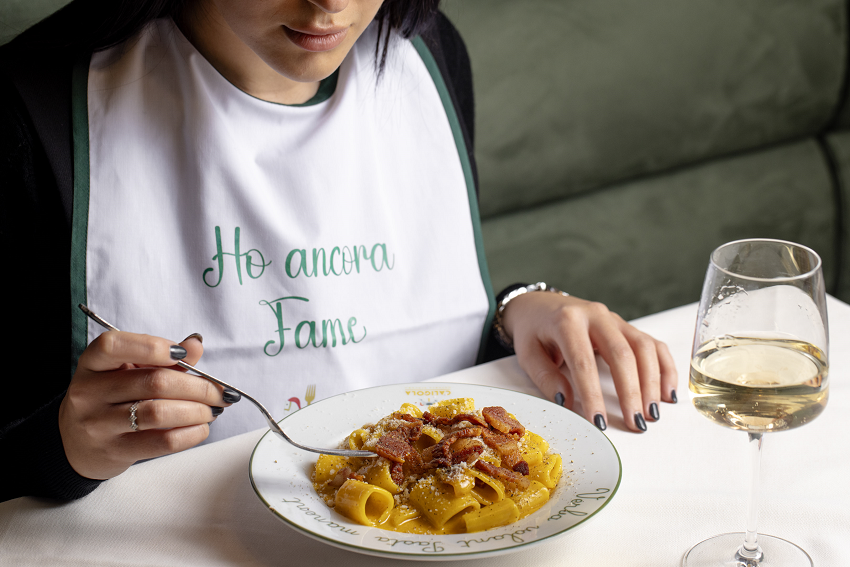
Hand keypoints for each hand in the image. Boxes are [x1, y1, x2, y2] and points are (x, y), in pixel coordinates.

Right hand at [58, 331, 232, 478]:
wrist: (75, 444)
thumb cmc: (110, 399)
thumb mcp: (126, 370)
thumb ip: (161, 357)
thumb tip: (196, 344)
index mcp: (92, 363)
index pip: (114, 345)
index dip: (153, 346)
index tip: (183, 355)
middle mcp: (89, 392)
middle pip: (153, 382)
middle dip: (198, 386)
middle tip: (220, 392)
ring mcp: (98, 424)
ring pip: (159, 413)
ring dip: (197, 411)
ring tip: (213, 410)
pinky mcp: (114, 451)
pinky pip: (161, 442)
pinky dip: (190, 434)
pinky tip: (201, 428)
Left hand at [501, 292, 677, 431]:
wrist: (538, 304)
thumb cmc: (532, 331)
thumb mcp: (528, 354)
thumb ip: (546, 377)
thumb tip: (567, 402)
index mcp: (567, 321)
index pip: (584, 362)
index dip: (593, 394)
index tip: (599, 422)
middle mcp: (595, 316)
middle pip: (622, 354)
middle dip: (631, 392)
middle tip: (635, 422)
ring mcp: (614, 319)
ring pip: (643, 347)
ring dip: (652, 382)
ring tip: (651, 413)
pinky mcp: (626, 326)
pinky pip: (653, 344)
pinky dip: (665, 368)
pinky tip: (667, 393)